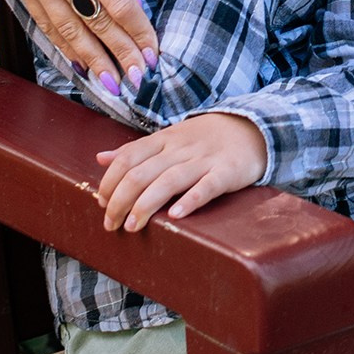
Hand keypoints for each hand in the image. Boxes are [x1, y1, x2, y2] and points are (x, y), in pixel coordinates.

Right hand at [0, 0, 159, 83]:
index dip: (138, 34)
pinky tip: (80, 64)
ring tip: (112, 85)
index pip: (118, 6)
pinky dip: (64, 47)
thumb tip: (133, 4)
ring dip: (92, 62)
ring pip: (68, 32)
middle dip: (119, 56)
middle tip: (139, 82)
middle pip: (95, 25)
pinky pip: (46, 25)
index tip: (154, 56)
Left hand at [94, 112, 267, 230]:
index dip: (111, 180)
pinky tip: (175, 216)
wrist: (252, 127)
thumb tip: (100, 158)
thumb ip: (135, 150)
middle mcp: (180, 148)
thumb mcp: (168, 137)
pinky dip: (190, 200)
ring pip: (169, 180)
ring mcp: (204, 160)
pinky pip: (207, 187)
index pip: (129, 157)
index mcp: (164, 138)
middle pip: (143, 172)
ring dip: (146, 204)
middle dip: (121, 199)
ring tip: (132, 226)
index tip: (102, 202)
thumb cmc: (203, 138)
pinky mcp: (227, 172)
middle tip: (110, 223)